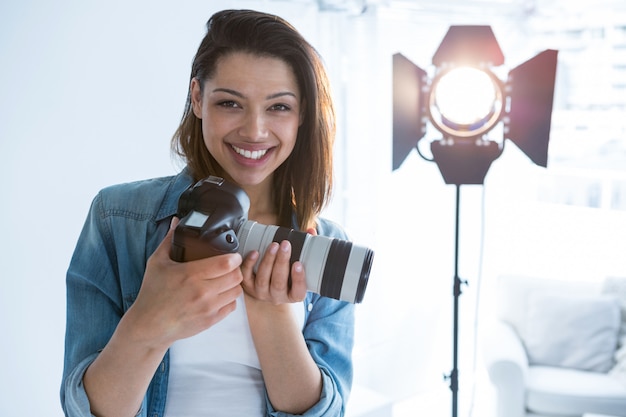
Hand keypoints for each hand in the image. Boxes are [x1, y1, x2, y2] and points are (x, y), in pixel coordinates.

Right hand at [122, 217, 243, 349]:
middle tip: (229, 267)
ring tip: (225, 280)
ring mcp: (207, 308)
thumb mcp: (157, 262)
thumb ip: (169, 240)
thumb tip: (176, 221)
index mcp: (190, 274)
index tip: (233, 255)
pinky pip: (232, 307)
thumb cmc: (152, 293)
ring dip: (234, 284)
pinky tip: (221, 294)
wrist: (148, 325)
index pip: (226, 263)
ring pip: (237, 292)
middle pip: (236, 276)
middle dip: (235, 269)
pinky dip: (229, 299)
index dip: (235, 257)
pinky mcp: (210, 321)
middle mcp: (202, 292)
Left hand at [240, 228, 316, 303]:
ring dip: (268, 261)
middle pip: (278, 283)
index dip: (298, 278)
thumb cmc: (291, 273)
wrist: (274, 286)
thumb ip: (308, 249)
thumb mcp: (302, 265)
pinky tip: (255, 252)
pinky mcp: (250, 287)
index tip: (298, 264)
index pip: (298, 291)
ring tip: (274, 245)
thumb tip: (311, 231)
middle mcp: (278, 297)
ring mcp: (263, 293)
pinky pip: (247, 277)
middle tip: (285, 245)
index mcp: (295, 295)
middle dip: (281, 262)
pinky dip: (249, 264)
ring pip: (263, 280)